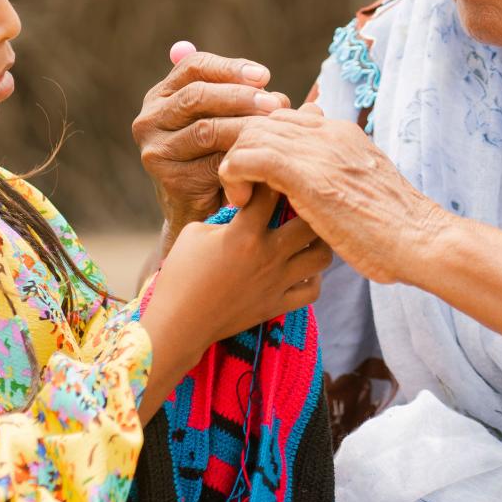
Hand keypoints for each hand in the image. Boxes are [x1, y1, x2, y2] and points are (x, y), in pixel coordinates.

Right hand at [132, 48, 289, 249]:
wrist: (203, 212)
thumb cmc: (220, 156)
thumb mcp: (224, 119)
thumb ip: (236, 94)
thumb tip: (266, 79)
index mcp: (161, 97)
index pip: (193, 67)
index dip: (230, 68)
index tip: (265, 76)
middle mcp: (149, 121)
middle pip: (197, 95)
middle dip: (241, 97)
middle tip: (276, 104)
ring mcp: (156, 151)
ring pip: (206, 129)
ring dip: (246, 128)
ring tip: (275, 129)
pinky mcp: (170, 180)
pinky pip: (212, 163)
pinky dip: (241, 158)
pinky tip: (265, 158)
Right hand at [142, 185, 331, 350]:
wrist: (179, 324)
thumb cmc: (180, 275)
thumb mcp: (195, 233)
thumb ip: (224, 217)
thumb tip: (244, 209)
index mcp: (245, 234)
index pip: (271, 193)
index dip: (272, 178)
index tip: (271, 177)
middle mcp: (268, 256)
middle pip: (312, 223)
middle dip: (308, 209)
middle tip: (300, 205)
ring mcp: (277, 282)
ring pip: (322, 256)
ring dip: (318, 242)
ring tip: (306, 236)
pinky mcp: (278, 305)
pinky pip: (313, 290)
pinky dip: (313, 278)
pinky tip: (301, 270)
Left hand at [217, 105, 447, 285]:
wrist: (421, 241)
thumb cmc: (393, 230)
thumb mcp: (361, 191)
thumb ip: (334, 177)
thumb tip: (310, 187)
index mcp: (341, 133)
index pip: (282, 118)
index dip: (258, 144)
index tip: (254, 177)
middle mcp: (328, 132)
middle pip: (261, 120)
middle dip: (240, 150)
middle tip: (241, 187)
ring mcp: (319, 150)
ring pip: (250, 132)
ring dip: (234, 164)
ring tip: (241, 198)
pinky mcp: (307, 176)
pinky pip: (249, 157)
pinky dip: (235, 175)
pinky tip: (242, 201)